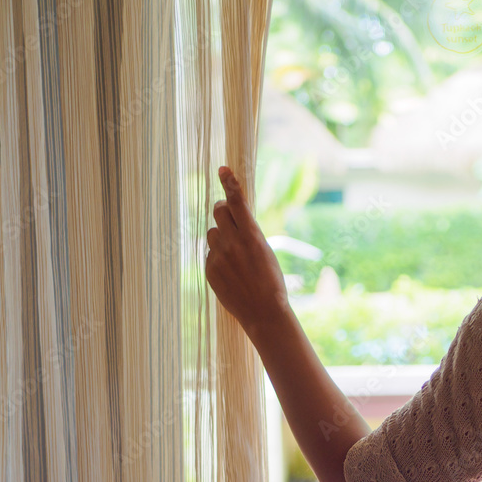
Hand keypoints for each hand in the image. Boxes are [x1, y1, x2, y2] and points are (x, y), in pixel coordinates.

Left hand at [205, 166, 289, 331]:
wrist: (263, 312)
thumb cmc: (271, 281)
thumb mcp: (266, 251)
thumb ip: (248, 234)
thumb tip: (231, 220)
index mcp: (252, 236)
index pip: (237, 202)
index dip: (229, 183)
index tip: (223, 169)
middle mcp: (232, 243)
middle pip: (219, 212)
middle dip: (223, 210)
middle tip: (228, 214)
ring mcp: (218, 257)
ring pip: (212, 233)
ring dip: (221, 236)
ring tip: (235, 254)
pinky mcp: (209, 270)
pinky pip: (210, 253)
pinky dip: (218, 257)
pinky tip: (232, 272)